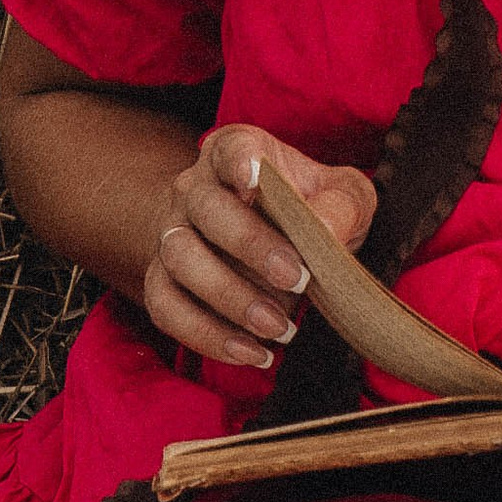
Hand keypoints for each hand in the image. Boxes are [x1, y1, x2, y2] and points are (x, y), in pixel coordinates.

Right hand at [140, 125, 376, 370]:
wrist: (267, 242)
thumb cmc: (309, 209)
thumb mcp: (341, 197)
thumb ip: (340, 206)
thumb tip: (325, 232)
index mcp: (236, 151)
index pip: (231, 147)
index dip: (240, 162)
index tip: (257, 181)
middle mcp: (194, 188)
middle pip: (206, 208)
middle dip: (251, 245)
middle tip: (298, 279)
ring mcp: (171, 233)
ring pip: (179, 257)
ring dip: (229, 297)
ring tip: (280, 327)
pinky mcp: (161, 280)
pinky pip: (166, 308)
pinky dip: (207, 336)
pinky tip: (254, 353)